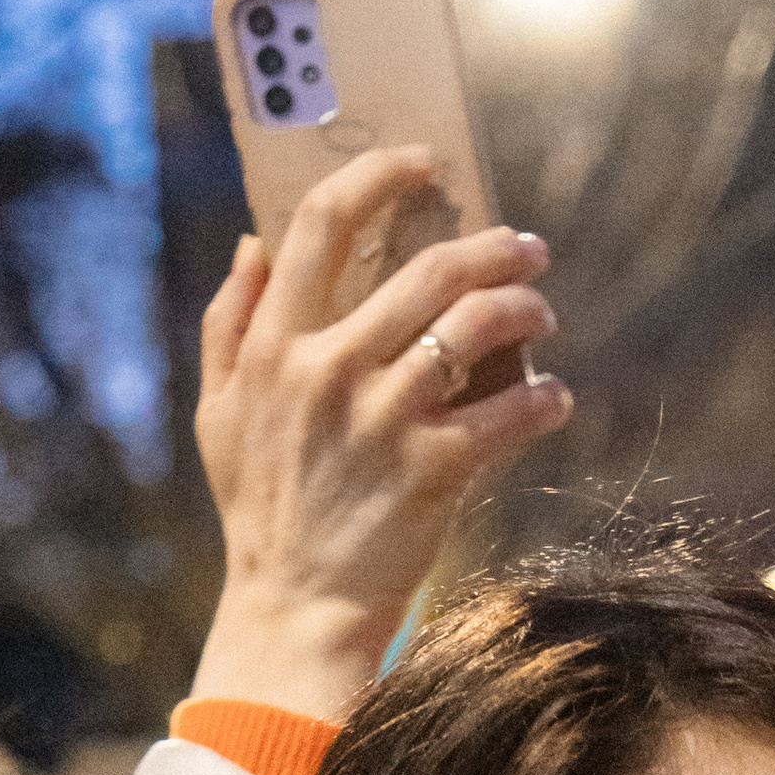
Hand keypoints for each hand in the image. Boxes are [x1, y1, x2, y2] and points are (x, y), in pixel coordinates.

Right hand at [187, 147, 571, 724]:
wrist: (295, 611)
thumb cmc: (261, 511)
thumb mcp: (219, 415)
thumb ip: (229, 324)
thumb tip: (253, 243)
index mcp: (274, 346)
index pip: (321, 225)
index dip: (378, 176)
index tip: (424, 164)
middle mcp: (328, 370)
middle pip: (426, 270)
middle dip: (492, 247)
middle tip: (528, 248)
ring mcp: (383, 420)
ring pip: (475, 328)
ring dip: (526, 310)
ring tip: (545, 316)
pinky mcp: (431, 471)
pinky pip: (507, 415)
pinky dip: (544, 401)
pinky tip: (555, 399)